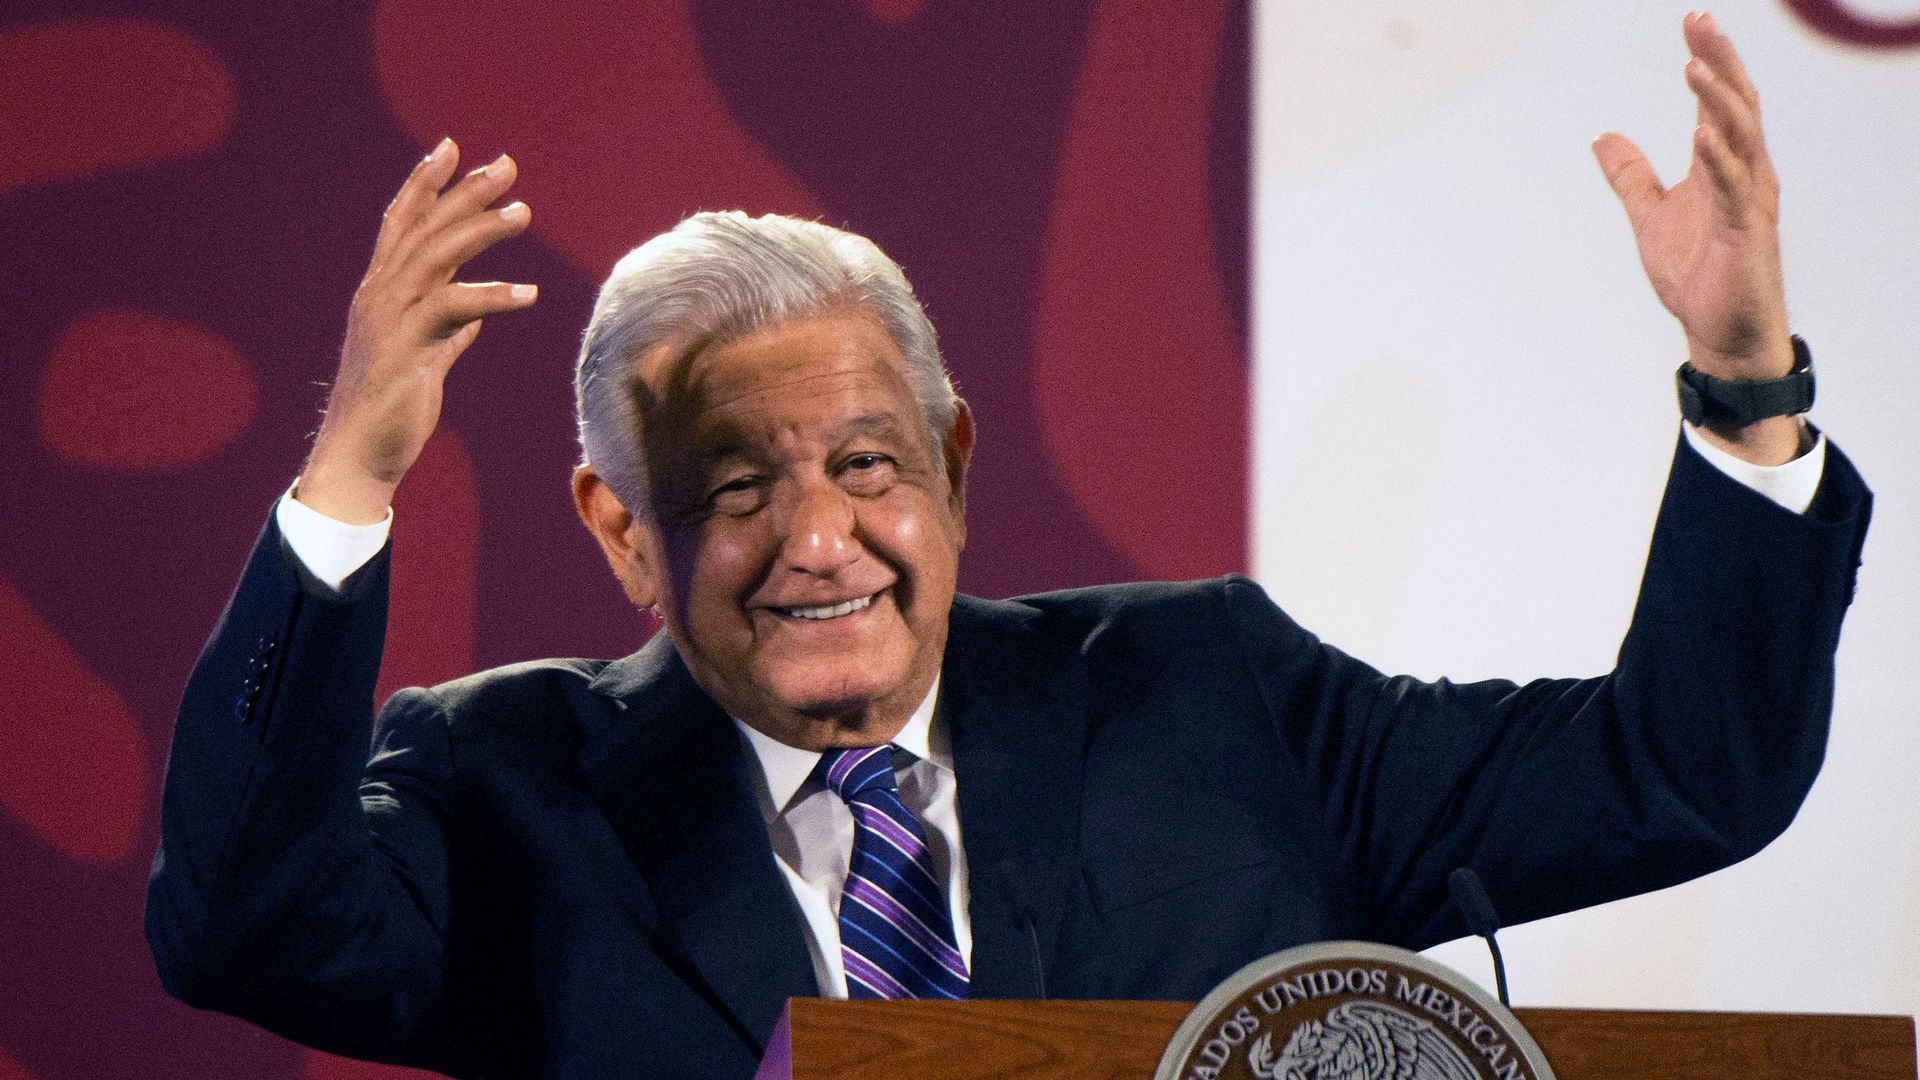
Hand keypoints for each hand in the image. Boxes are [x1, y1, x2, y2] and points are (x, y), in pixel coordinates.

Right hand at [297, 138, 536, 523]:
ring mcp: (390, 318)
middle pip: (425, 227)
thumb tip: (471, 320)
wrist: (360, 455)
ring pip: (436, 256)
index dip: (426, 184)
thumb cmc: (392, 408)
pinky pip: (454, 310)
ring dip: (482, 231)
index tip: (452, 148)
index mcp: (382, 292)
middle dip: (465, 192)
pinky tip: (530, 294)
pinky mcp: (406, 347)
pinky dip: (493, 297)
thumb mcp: (424, 360)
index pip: (403, 222)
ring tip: (524, 213)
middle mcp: (380, 295)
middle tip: (507, 165)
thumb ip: (446, 333)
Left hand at [1593, 12, 1804, 462]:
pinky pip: (1735, 192)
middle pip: (1736, 106)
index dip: (1708, 60)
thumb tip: (1601, 137)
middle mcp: (1745, 176)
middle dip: (1719, 63)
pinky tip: (1702, 136)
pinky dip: (1720, 161)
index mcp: (1723, 167)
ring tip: (1694, 66)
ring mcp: (1749, 204)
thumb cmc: (1696, 276)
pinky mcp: (1747, 236)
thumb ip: (1630, 176)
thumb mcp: (1649, 216)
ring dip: (1717, 102)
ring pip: (1740, 140)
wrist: (1719, 334)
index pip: (1718, 102)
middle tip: (1701, 22)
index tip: (1693, 21)